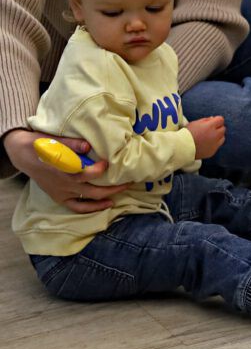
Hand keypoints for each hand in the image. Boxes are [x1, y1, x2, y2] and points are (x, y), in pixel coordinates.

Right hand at [2, 128, 126, 209]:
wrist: (22, 155)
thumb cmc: (41, 145)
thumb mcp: (53, 141)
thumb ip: (71, 144)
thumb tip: (89, 145)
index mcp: (62, 170)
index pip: (83, 174)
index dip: (98, 170)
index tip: (108, 162)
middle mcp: (63, 184)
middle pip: (92, 191)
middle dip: (113, 188)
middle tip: (129, 182)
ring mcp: (62, 192)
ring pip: (87, 201)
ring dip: (105, 200)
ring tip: (120, 196)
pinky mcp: (59, 197)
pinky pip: (77, 207)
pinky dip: (91, 208)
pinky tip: (105, 204)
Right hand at [186, 116, 225, 159]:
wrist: (181, 148)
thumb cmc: (186, 134)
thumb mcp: (194, 123)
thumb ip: (206, 120)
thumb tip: (213, 118)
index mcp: (210, 126)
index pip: (221, 120)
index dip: (216, 120)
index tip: (211, 122)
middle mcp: (215, 135)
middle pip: (223, 128)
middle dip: (217, 127)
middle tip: (209, 129)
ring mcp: (214, 144)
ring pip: (222, 137)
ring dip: (218, 136)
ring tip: (208, 137)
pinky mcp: (212, 151)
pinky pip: (217, 146)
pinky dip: (214, 144)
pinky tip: (206, 144)